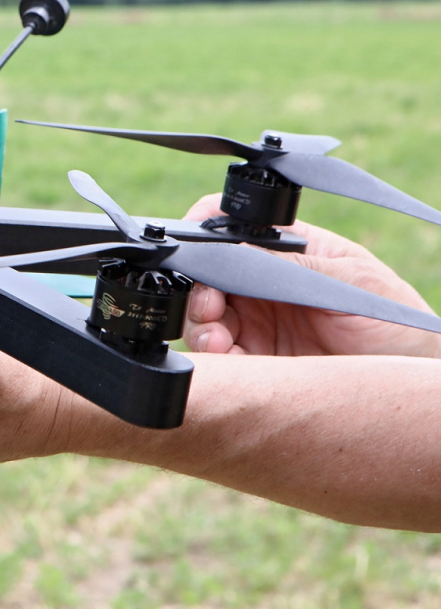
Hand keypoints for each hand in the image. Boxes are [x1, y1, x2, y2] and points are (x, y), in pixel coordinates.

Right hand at [183, 195, 440, 357]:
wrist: (414, 379)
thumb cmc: (398, 320)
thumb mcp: (349, 280)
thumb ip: (291, 264)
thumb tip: (234, 247)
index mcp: (287, 251)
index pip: (233, 230)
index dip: (206, 235)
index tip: (195, 250)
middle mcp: (264, 284)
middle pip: (209, 277)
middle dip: (199, 290)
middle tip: (210, 308)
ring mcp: (257, 323)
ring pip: (205, 317)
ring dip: (201, 326)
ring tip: (218, 340)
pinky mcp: (256, 361)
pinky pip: (220, 357)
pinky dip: (214, 357)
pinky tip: (228, 357)